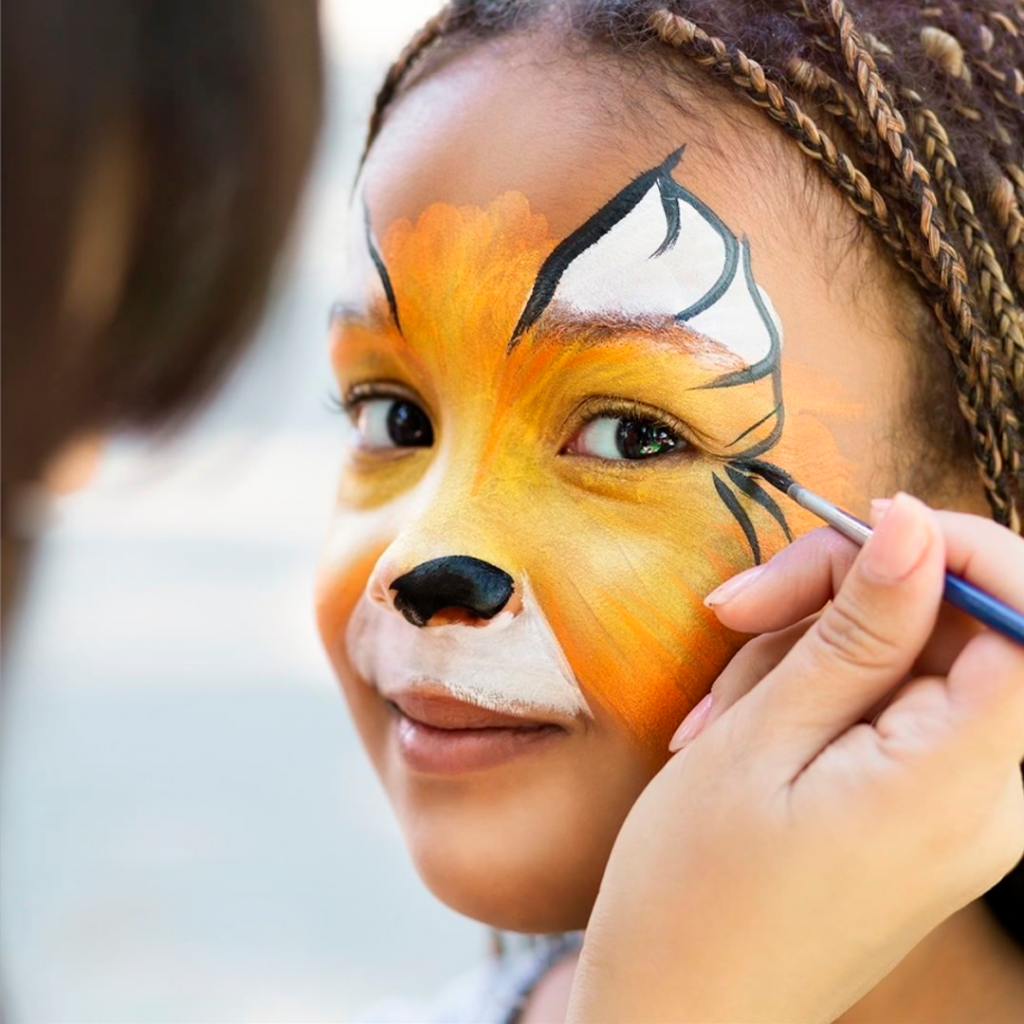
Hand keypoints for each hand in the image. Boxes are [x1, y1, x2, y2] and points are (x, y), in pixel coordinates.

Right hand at [568, 494, 1023, 1023]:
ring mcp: (961, 808)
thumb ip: (857, 633)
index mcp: (962, 786)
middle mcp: (991, 800)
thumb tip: (916, 525)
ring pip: (908, 660)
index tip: (861, 530)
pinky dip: (814, 693)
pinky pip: (890, 708)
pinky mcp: (924, 809)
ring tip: (722, 712)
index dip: (960, 549)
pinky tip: (744, 727)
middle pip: (957, 627)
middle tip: (736, 614)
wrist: (679, 1017)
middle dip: (843, 599)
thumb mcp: (761, 741)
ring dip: (805, 654)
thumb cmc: (696, 890)